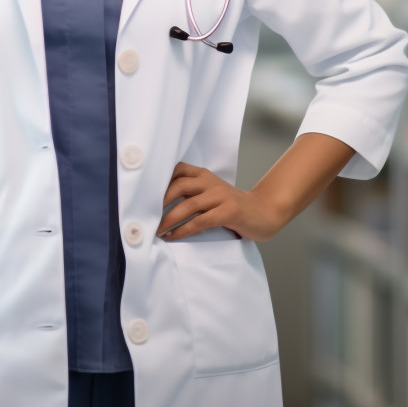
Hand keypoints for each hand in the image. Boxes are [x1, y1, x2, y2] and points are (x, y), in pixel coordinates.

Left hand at [155, 163, 287, 241]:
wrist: (263, 212)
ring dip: (168, 220)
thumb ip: (191, 193)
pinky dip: (183, 230)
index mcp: (203, 175)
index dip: (160, 180)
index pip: (177, 170)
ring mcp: (220, 196)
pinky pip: (200, 222)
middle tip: (146, 215)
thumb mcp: (210, 193)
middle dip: (159, 202)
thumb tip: (158, 203)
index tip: (144, 194)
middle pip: (179, 186)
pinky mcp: (228, 212)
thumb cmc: (231, 205)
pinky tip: (173, 237)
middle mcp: (210, 182)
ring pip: (188, 206)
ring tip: (156, 231)